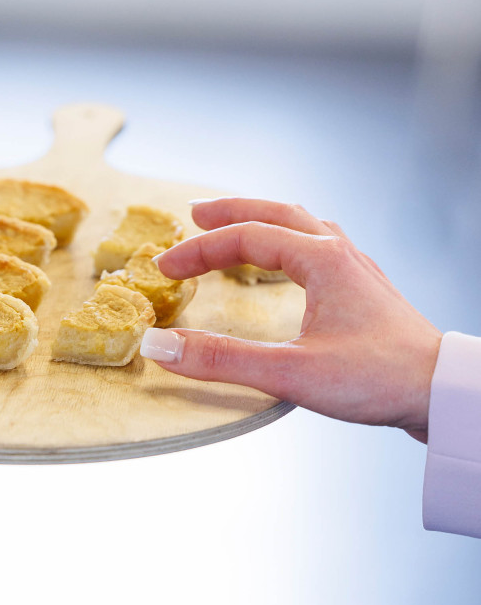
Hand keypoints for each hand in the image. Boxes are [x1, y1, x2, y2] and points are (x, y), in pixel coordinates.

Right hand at [141, 199, 442, 440]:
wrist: (443, 392)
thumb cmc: (378, 379)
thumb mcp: (291, 373)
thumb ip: (221, 360)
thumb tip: (160, 347)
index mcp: (321, 259)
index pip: (245, 237)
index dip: (199, 250)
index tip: (164, 269)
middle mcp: (340, 253)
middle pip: (277, 212)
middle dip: (232, 211)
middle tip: (194, 214)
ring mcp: (357, 269)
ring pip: (303, 224)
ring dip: (264, 220)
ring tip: (237, 227)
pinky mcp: (367, 290)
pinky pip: (321, 245)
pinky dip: (291, 240)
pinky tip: (292, 261)